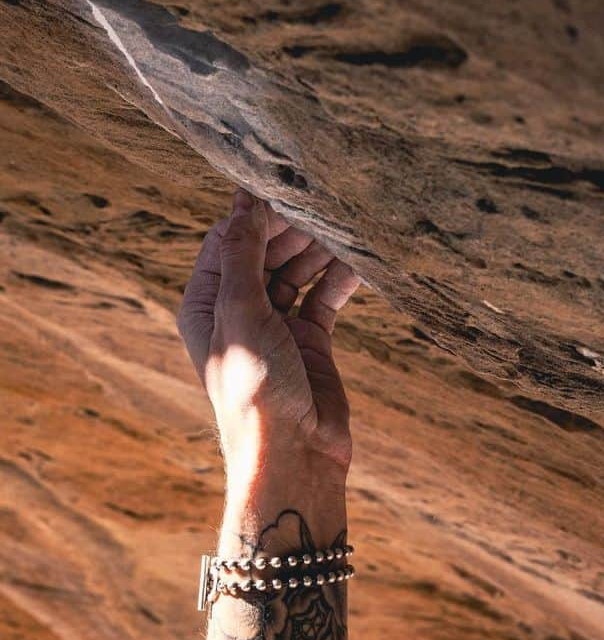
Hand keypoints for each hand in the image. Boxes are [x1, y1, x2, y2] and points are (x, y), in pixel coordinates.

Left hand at [177, 189, 359, 553]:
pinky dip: (340, 279)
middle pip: (266, 252)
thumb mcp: (242, 313)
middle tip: (323, 202)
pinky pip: (325, 297)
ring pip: (298, 272)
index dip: (254, 213)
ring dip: (320, 250)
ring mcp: (278, 326)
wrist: (295, 455)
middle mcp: (240, 311)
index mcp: (208, 303)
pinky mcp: (312, 341)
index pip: (229, 241)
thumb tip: (244, 201)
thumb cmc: (256, 390)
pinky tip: (360, 260)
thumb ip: (243, 254)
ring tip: (345, 223)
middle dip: (293, 229)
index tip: (284, 185)